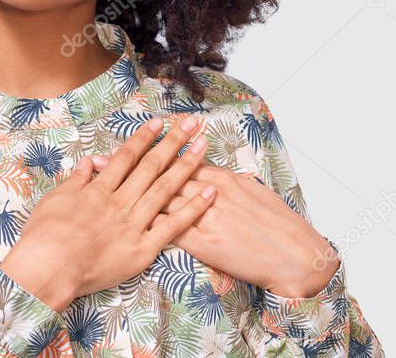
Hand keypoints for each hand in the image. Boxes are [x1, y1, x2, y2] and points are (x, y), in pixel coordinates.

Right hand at [0, 115, 216, 311]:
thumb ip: (75, 180)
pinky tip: (209, 194)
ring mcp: (133, 224)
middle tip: (191, 123)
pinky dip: (192, 209)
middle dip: (172, 142)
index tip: (159, 122)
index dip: (144, 138)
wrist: (48, 269)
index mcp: (99, 190)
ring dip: (187, 166)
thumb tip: (89, 162)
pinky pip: (173, 227)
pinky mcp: (142, 249)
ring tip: (203, 146)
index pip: (127, 157)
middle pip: (151, 167)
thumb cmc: (44, 236)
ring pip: (165, 190)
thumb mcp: (54, 200)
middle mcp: (120, 202)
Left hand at [93, 157, 338, 297]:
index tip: (131, 141)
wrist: (295, 255)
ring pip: (159, 198)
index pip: (180, 159)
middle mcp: (209, 194)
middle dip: (128, 166)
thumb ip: (229, 182)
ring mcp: (204, 218)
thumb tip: (214, 175)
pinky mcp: (203, 242)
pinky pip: (167, 229)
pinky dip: (142, 220)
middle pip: (162, 175)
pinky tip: (122, 218)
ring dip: (128, 189)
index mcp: (221, 179)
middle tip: (101, 156)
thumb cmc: (278, 225)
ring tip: (102, 182)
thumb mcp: (254, 193)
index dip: (152, 150)